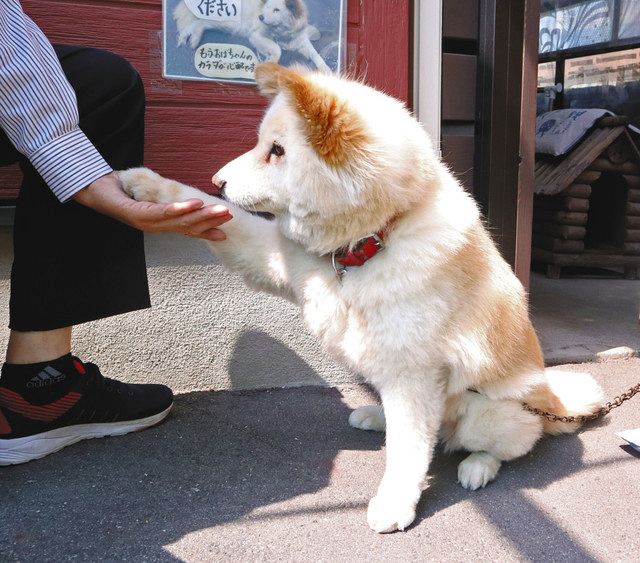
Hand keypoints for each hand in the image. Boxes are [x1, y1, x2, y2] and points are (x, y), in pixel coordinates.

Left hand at [73, 172, 231, 240]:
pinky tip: (196, 205)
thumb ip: (161, 196)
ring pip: (180, 220)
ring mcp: (146, 221)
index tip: (224, 235)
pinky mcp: (137, 213)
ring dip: (203, 216)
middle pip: (187, 226)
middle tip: (230, 218)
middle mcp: (153, 225)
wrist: (88, 187)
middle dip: (211, 222)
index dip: (205, 231)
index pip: (185, 228)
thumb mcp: (144, 193)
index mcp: (157, 222)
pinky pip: (164, 211)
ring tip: (221, 211)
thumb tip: (176, 190)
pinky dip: (181, 208)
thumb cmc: (116, 189)